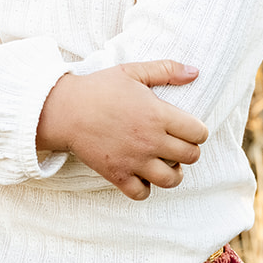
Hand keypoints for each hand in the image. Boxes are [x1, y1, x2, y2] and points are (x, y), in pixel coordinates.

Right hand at [35, 60, 209, 200]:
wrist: (65, 110)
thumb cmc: (99, 88)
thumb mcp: (133, 71)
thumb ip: (166, 70)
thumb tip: (195, 72)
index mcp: (157, 114)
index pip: (198, 133)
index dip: (198, 131)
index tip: (189, 128)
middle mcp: (150, 140)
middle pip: (191, 156)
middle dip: (189, 150)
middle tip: (177, 144)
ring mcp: (134, 161)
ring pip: (172, 180)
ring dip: (174, 173)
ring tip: (166, 163)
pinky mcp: (117, 175)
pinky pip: (142, 193)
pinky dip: (146, 188)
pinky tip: (142, 175)